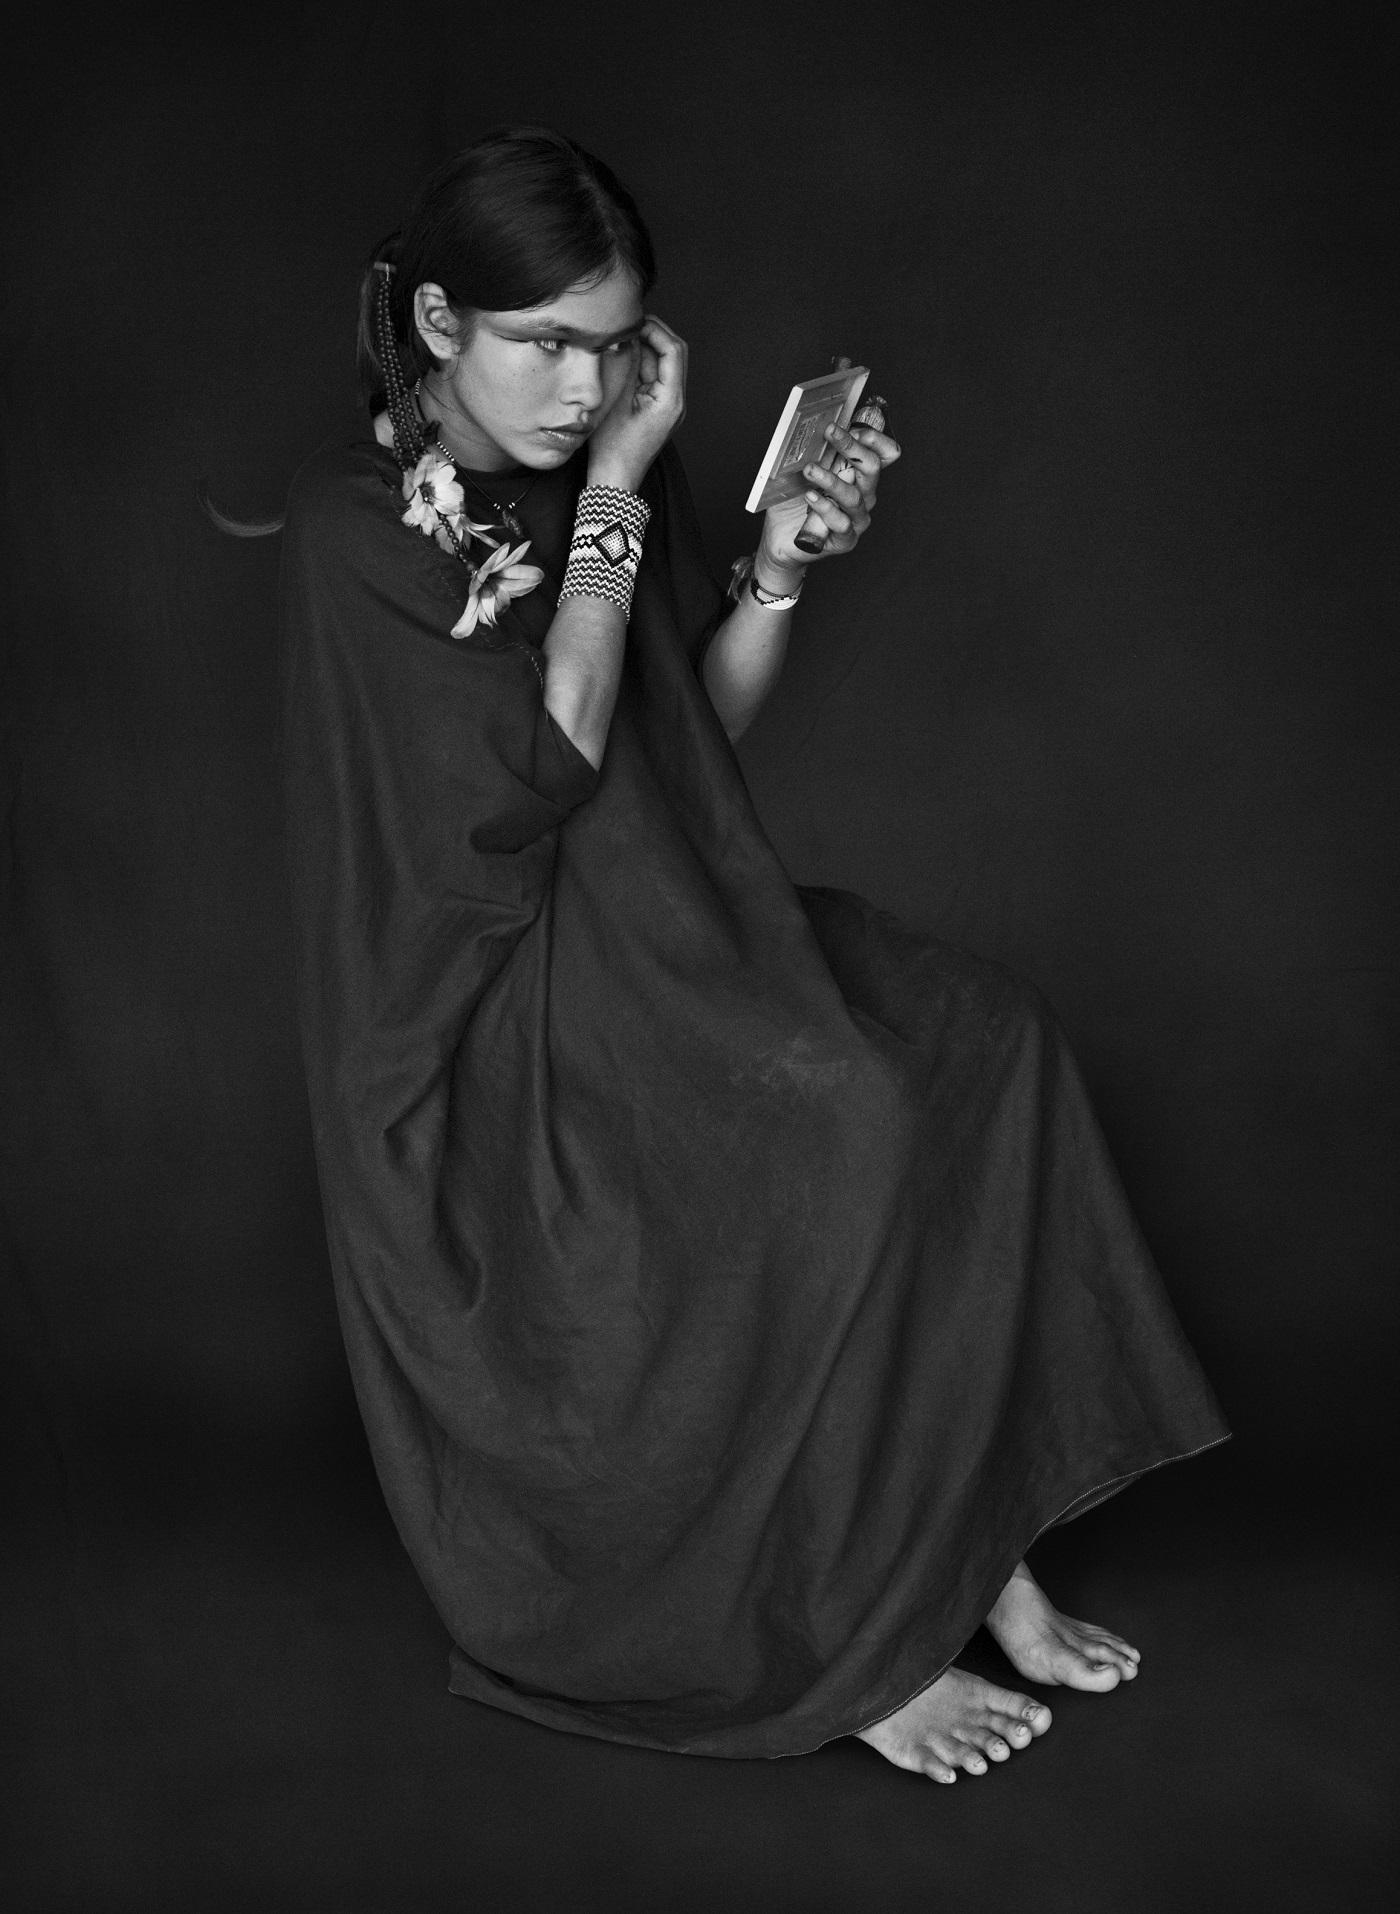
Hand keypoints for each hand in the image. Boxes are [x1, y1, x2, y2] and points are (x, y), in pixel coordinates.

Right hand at [587, 316, 687, 493]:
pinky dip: (641, 365)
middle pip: (673, 354)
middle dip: (653, 335)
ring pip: (663, 364)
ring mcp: (668, 406)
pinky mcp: (658, 409)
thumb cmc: (613, 451)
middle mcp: (676, 402)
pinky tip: (623, 361)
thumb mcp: (616, 400)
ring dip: (645, 349)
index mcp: (671, 400)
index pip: (674, 350)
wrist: (613, 480)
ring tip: (621, 342)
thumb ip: (627, 365)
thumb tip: (628, 337)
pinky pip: (654, 378)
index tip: (633, 322)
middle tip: (628, 326)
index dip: (655, 329)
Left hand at [758, 420, 901, 580]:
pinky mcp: (846, 539)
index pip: (884, 453)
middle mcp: (864, 495)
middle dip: (851, 446)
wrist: (782, 540)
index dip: (875, 439)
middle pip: (872, 467)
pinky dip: (824, 508)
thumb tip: (809, 428)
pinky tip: (810, 497)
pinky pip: (840, 522)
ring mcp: (857, 518)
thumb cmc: (794, 504)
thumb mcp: (804, 472)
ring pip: (854, 496)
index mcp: (860, 475)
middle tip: (829, 432)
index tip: (853, 427)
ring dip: (831, 480)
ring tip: (810, 470)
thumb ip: (814, 453)